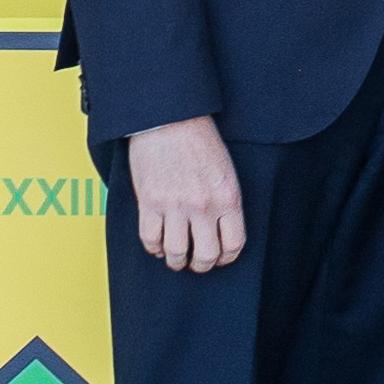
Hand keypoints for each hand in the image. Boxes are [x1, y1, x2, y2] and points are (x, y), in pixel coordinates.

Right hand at [127, 115, 246, 272]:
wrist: (170, 118)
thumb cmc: (199, 141)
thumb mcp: (225, 171)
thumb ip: (224, 201)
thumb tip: (219, 230)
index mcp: (228, 197)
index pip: (233, 244)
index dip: (226, 258)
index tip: (219, 258)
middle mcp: (204, 205)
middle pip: (206, 256)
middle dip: (201, 265)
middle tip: (195, 262)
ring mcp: (176, 206)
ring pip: (176, 253)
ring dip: (175, 261)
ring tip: (175, 257)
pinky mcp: (150, 203)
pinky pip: (150, 240)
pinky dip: (153, 248)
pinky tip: (157, 243)